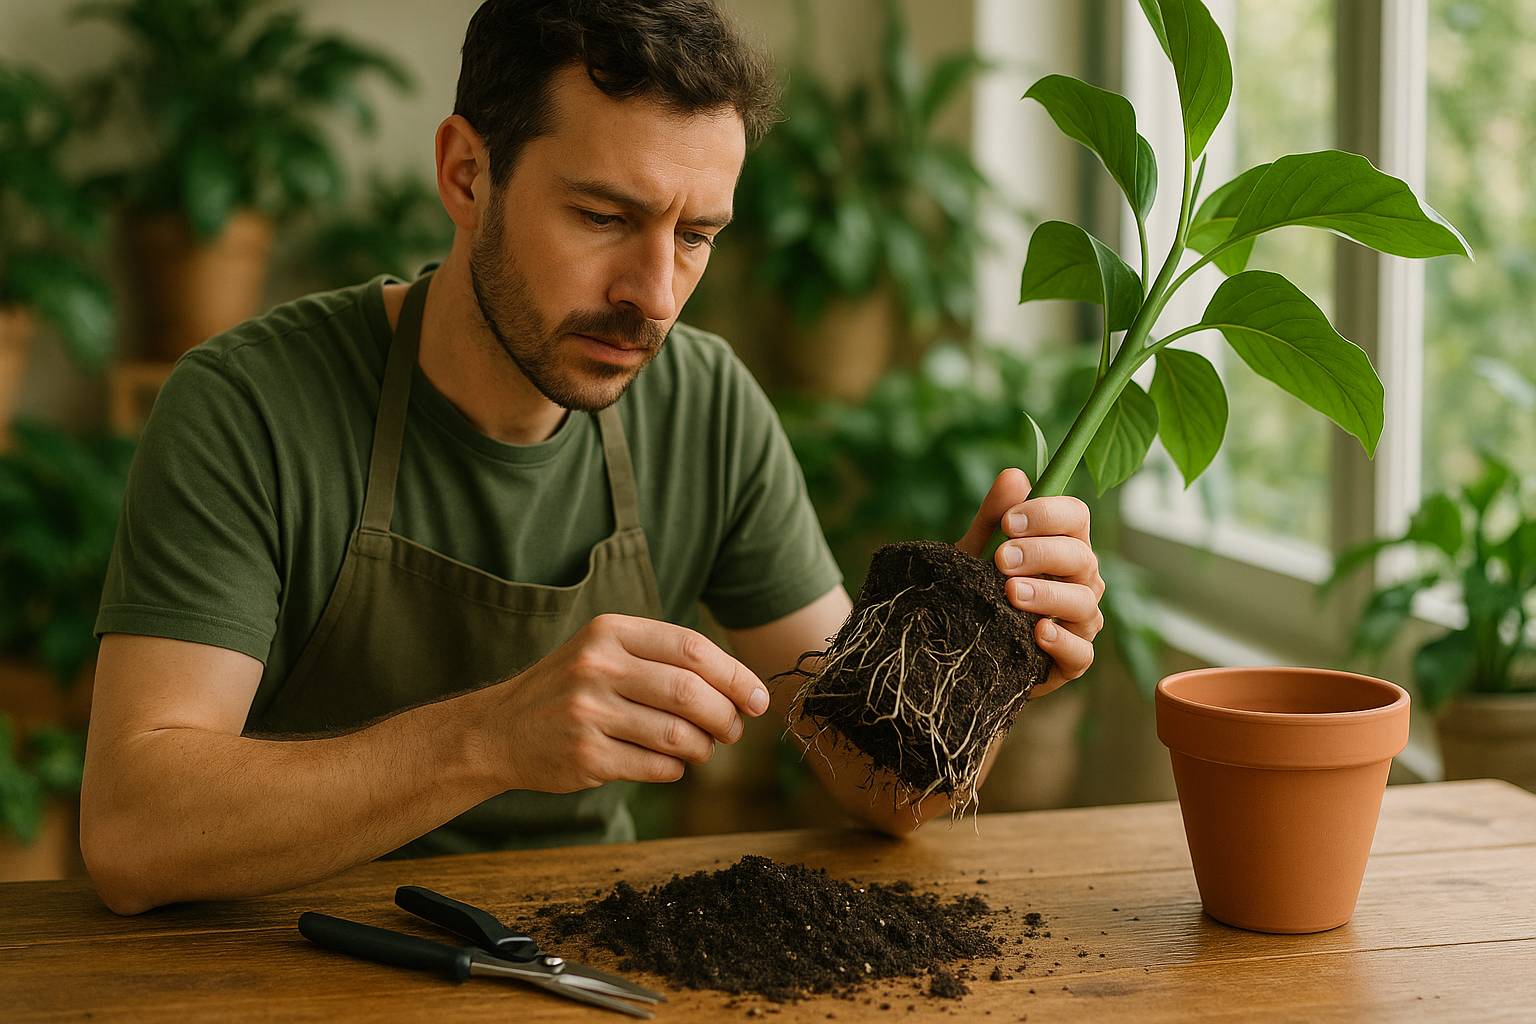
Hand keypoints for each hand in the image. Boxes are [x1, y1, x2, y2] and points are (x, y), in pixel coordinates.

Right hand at [487, 613, 769, 792]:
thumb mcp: (605, 651)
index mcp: (610, 632)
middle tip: (734, 730)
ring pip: (677, 735)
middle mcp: (597, 667)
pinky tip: (670, 762)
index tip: (758, 699)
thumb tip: (740, 689)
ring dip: (704, 747)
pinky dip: (675, 768)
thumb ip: (664, 659)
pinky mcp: (585, 757)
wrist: (499, 729)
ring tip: (703, 748)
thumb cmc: (571, 688)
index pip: (692, 649)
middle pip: (690, 693)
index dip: (735, 676)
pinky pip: (656, 767)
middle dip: (726, 717)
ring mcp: (588, 714)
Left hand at [956, 468, 1104, 697]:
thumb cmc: (976, 593)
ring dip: (1048, 595)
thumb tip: (1014, 475)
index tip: (1007, 522)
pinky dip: (1064, 642)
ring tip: (1011, 594)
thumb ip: (993, 517)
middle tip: (1000, 559)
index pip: (1076, 517)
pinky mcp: (1072, 662)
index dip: (1047, 514)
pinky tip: (1039, 633)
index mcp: (1063, 546)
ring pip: (1084, 602)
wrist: (962, 651)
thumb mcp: (975, 553)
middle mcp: (1080, 581)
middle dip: (1041, 554)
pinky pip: (1082, 653)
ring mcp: (1081, 622)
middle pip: (1080, 556)